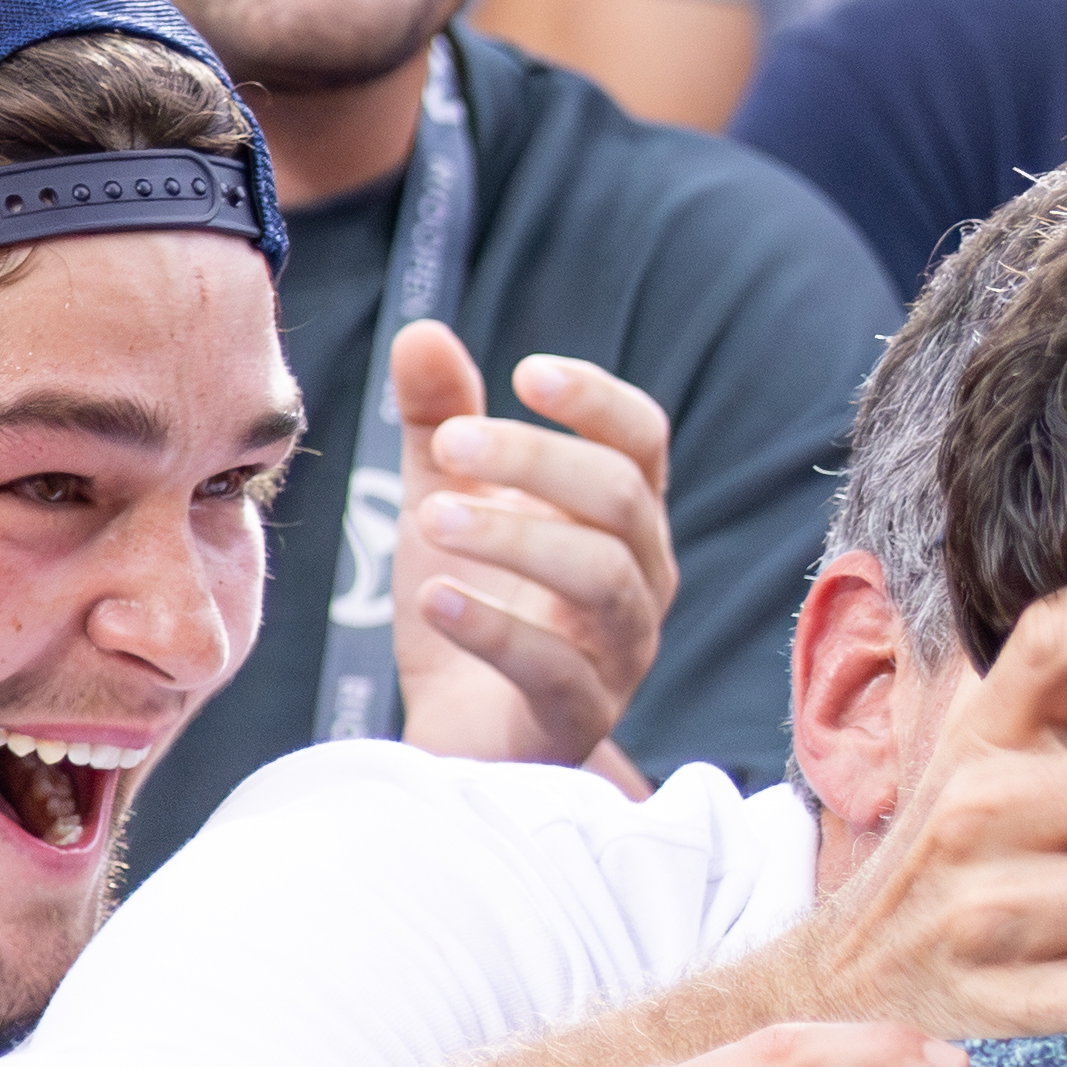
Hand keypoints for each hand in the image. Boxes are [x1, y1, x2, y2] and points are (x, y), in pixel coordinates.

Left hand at [388, 329, 675, 773]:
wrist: (461, 735)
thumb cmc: (473, 604)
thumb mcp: (447, 502)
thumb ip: (442, 422)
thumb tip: (422, 331)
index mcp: (621, 517)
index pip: (643, 441)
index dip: (597, 401)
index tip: (526, 373)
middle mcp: (641, 576)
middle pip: (623, 499)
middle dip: (537, 461)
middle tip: (449, 445)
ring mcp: (621, 650)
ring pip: (602, 579)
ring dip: (517, 538)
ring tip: (430, 517)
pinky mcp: (580, 715)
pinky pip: (557, 669)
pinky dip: (496, 630)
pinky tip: (435, 600)